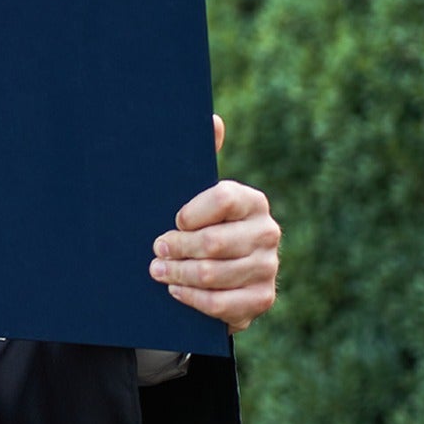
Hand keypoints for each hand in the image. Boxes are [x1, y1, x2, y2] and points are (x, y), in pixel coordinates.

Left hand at [149, 115, 279, 332]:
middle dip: (176, 248)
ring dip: (178, 274)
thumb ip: (202, 157)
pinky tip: (176, 291)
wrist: (216, 273)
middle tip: (155, 250)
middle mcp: (267, 232)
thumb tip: (212, 119)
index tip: (172, 220)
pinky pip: (222, 304)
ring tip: (157, 271)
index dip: (191, 212)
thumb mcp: (195, 193)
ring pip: (214, 274)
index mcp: (252, 201)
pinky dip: (193, 298)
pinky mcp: (261, 299)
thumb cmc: (198, 225)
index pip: (222, 198)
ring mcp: (268, 268)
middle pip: (214, 242)